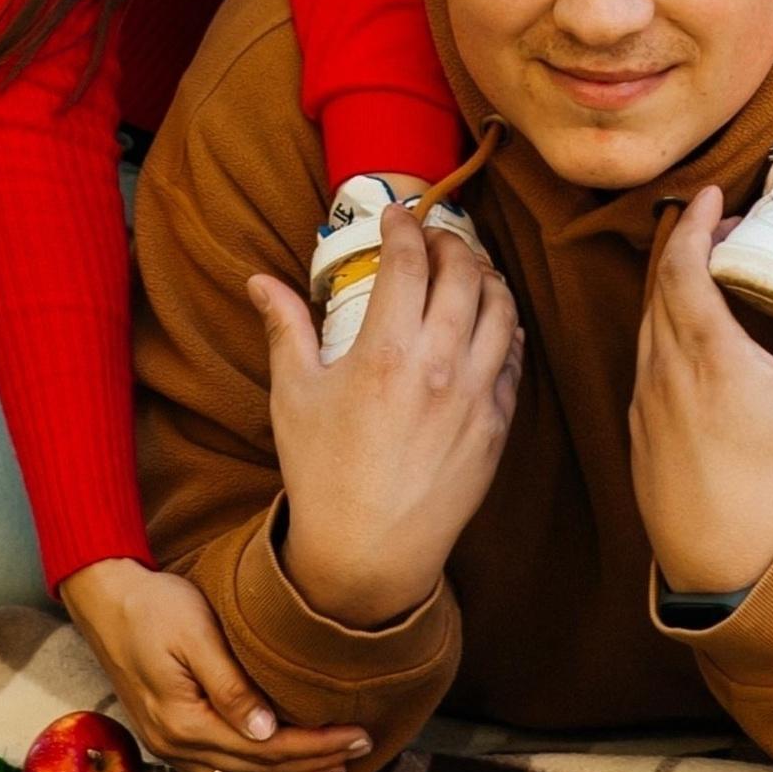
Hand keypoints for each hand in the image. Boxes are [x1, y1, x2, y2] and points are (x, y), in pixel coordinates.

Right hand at [58, 556, 369, 771]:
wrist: (106, 601)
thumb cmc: (155, 607)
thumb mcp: (196, 635)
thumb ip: (231, 687)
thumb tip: (267, 733)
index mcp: (184, 723)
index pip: (266, 749)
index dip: (315, 746)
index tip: (358, 734)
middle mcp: (176, 747)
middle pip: (258, 771)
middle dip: (313, 764)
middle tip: (360, 751)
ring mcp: (170, 748)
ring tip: (334, 769)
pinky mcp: (171, 739)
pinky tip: (284, 770)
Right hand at [249, 210, 521, 630]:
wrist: (367, 555)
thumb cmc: (322, 474)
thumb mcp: (294, 396)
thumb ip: (285, 328)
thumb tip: (259, 281)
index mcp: (386, 351)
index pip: (410, 260)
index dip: (406, 226)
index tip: (397, 217)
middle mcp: (439, 365)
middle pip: (464, 273)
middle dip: (451, 242)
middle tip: (434, 238)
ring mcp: (475, 396)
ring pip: (501, 309)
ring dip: (487, 277)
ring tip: (468, 270)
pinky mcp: (496, 426)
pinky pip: (513, 359)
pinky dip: (506, 329)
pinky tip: (491, 322)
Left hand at [631, 190, 772, 597]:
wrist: (723, 567)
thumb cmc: (772, 485)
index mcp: (701, 350)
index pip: (681, 264)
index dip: (690, 222)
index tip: (706, 193)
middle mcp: (662, 369)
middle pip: (659, 288)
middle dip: (684, 250)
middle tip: (718, 231)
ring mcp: (644, 404)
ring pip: (648, 327)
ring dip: (671, 293)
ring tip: (709, 283)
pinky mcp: (640, 436)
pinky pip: (645, 365)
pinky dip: (663, 336)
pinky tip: (692, 352)